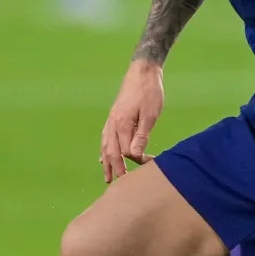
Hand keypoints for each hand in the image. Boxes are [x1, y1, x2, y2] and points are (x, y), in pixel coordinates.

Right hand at [101, 61, 163, 182]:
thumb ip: (142, 135)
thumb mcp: (151, 114)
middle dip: (115, 168)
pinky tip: (103, 157)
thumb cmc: (149, 91)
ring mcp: (111, 120)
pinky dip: (104, 150)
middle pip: (111, 152)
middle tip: (119, 184)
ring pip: (105, 146)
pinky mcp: (113, 116)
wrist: (142, 71)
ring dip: (107, 162)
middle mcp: (113, 124)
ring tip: (107, 177)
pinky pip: (105, 138)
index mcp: (122, 124)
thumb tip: (133, 154)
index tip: (149, 163)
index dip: (136, 160)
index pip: (126, 151)